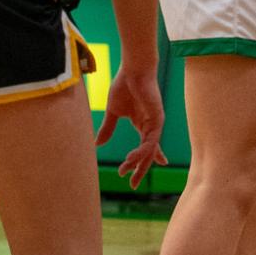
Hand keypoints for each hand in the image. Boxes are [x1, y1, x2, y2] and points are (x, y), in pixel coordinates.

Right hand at [96, 63, 167, 187]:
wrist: (132, 70)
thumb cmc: (124, 86)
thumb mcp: (113, 112)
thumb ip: (108, 128)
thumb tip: (97, 144)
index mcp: (142, 124)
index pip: (146, 147)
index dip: (144, 160)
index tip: (137, 174)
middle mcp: (150, 126)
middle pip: (148, 153)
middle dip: (140, 169)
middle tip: (132, 184)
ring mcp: (155, 124)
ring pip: (149, 150)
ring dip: (137, 162)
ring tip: (125, 171)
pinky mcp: (157, 120)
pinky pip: (150, 141)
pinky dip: (142, 151)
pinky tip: (132, 158)